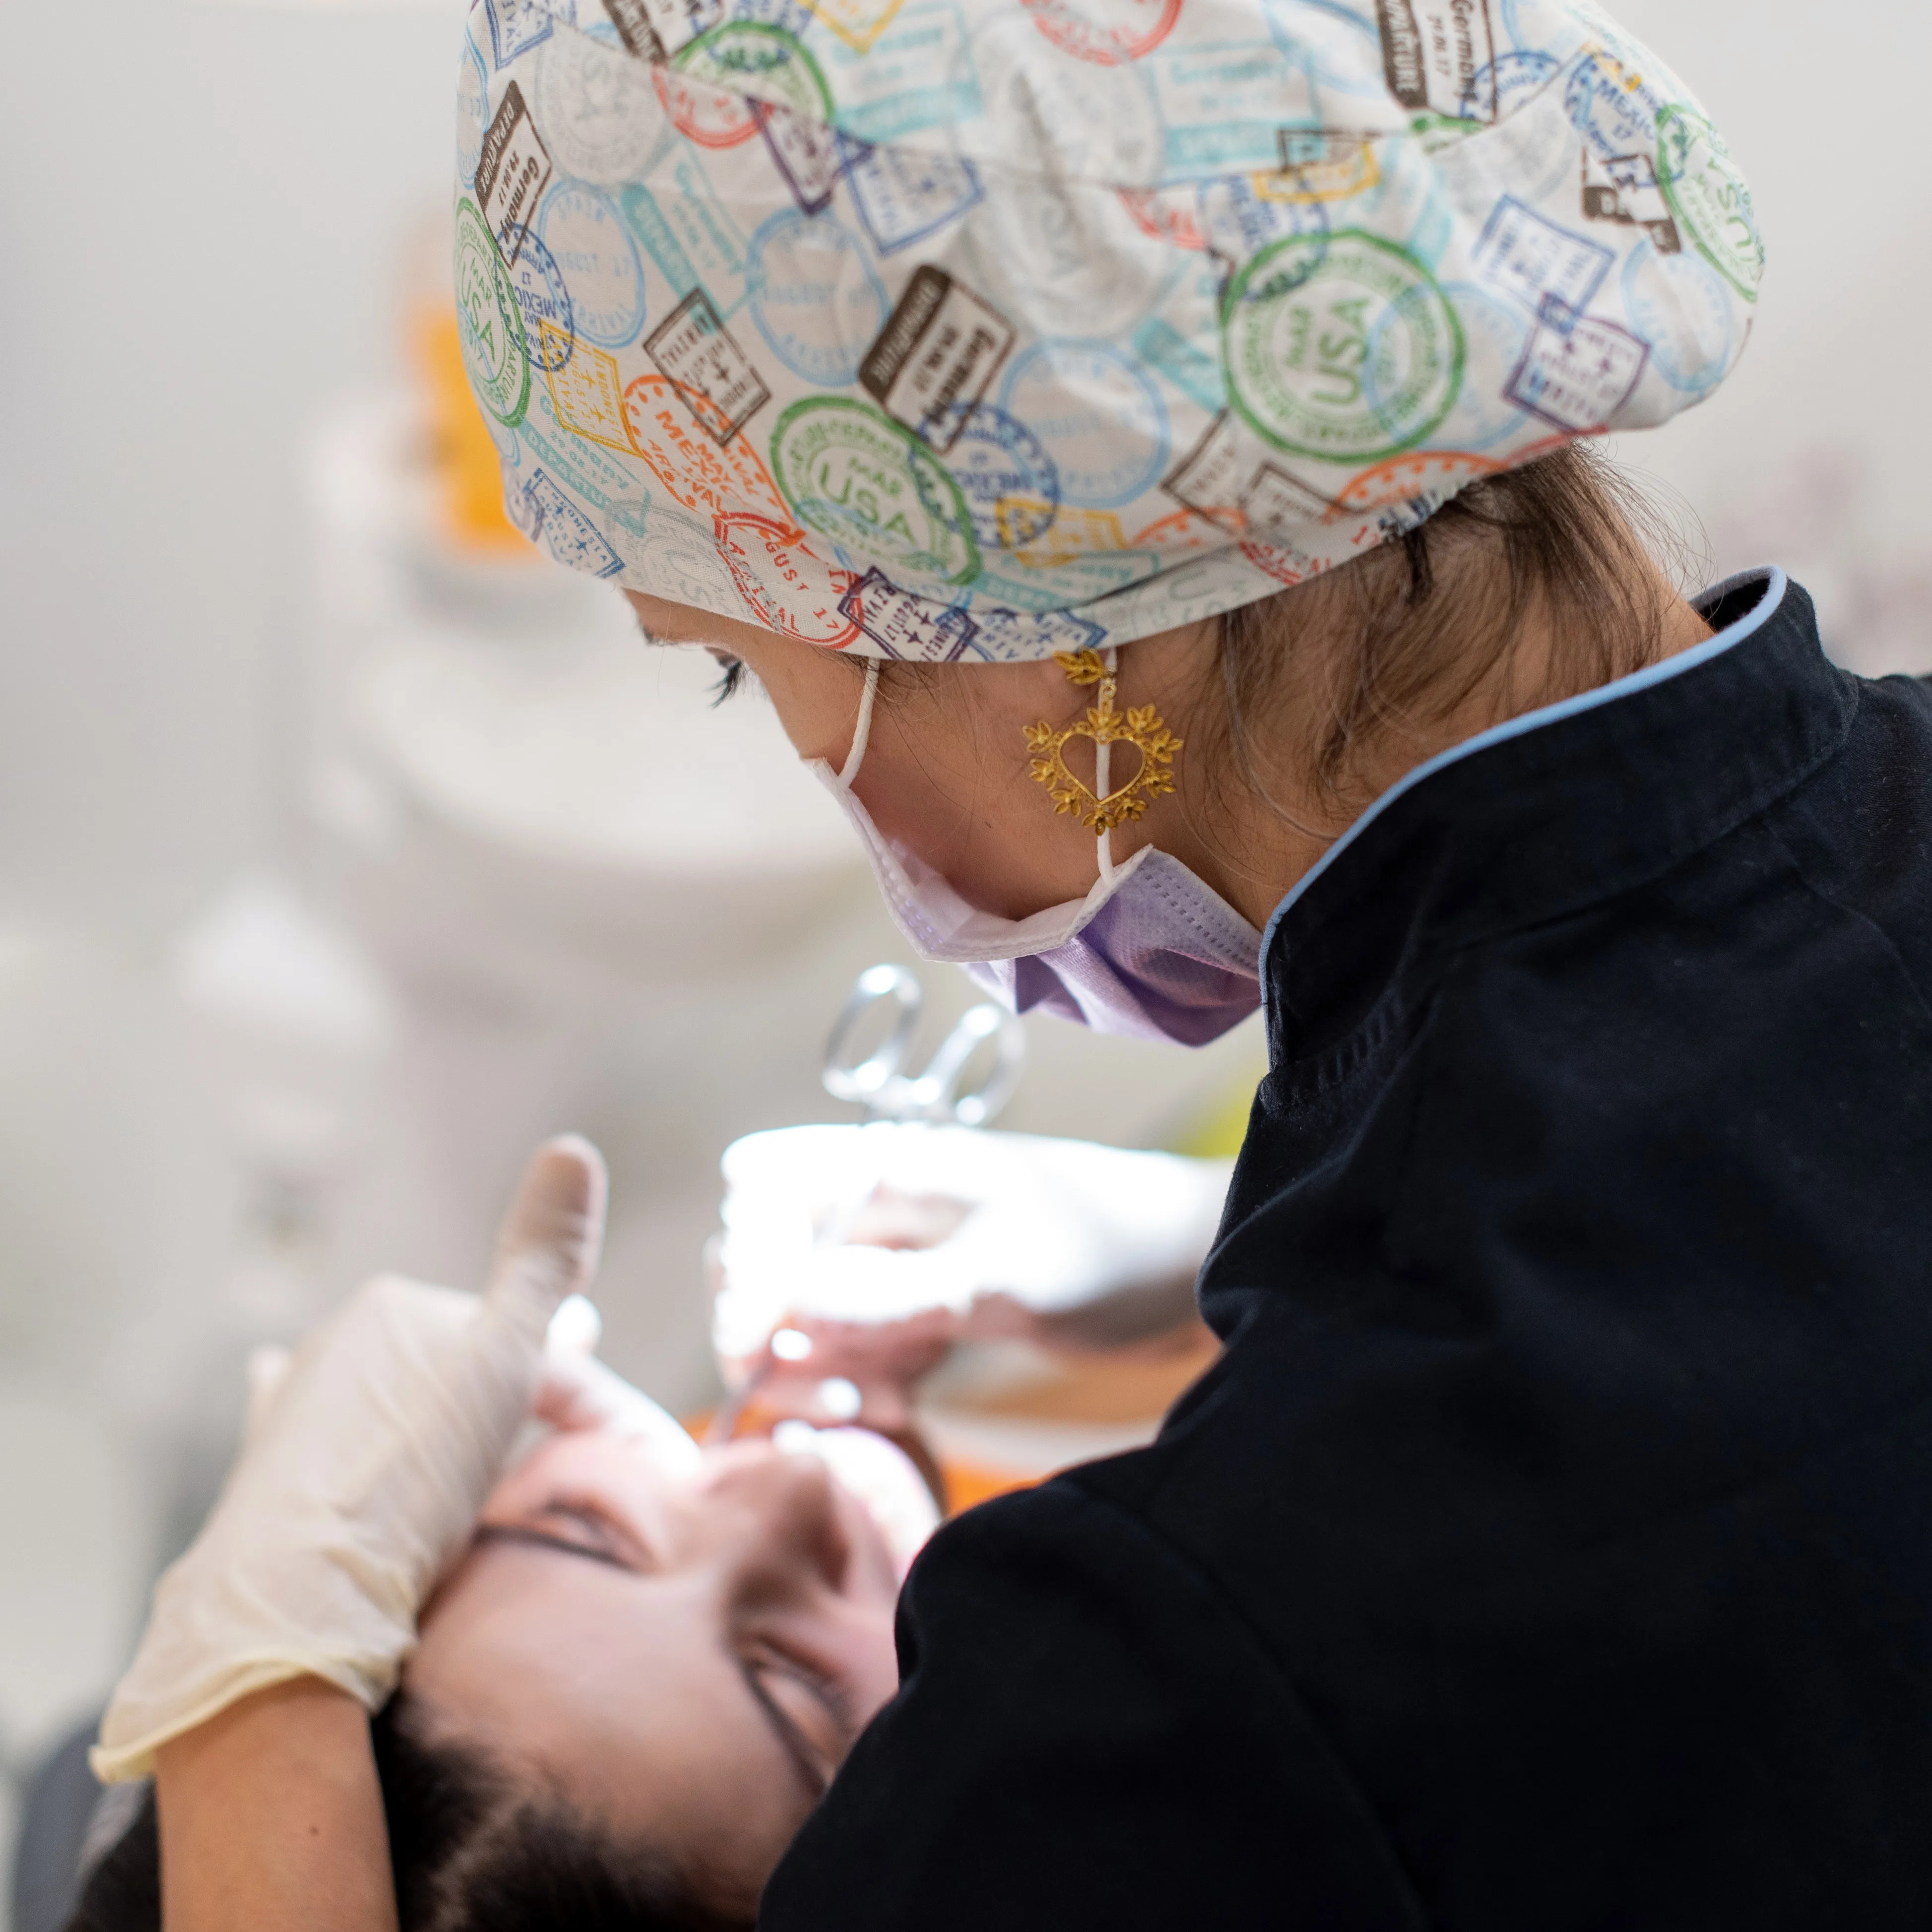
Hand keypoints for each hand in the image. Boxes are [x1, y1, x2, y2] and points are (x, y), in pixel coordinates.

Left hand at [94, 1134, 607, 1780]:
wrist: (294, 1595)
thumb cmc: (409, 1477)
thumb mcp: (502, 1363)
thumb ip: (543, 1260)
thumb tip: (571, 1145)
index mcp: (405, 1307)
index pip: (541, 1352)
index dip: (605, 1407)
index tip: (651, 1467)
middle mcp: (347, 1338)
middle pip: (471, 1365)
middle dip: (524, 1383)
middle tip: (572, 1417)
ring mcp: (303, 1402)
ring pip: (406, 1393)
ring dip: (450, 1410)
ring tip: (487, 1448)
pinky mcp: (270, 1462)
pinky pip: (312, 1420)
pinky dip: (338, 1416)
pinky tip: (301, 1389)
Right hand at [711, 1125, 1231, 1428]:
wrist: (1195, 1274)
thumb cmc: (1108, 1249)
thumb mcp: (1005, 1276)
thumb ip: (898, 1293)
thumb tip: (789, 1307)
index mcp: (891, 1167)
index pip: (762, 1186)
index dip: (744, 1257)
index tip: (760, 1337)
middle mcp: (882, 1208)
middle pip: (767, 1256)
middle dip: (769, 1328)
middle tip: (831, 1387)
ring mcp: (901, 1261)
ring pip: (804, 1312)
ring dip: (813, 1367)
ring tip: (868, 1406)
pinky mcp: (925, 1311)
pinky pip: (854, 1349)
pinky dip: (858, 1384)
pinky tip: (899, 1412)